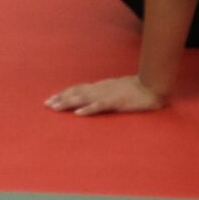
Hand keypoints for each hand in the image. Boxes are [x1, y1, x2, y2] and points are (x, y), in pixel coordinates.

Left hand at [46, 75, 165, 116]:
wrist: (152, 85)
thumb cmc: (137, 88)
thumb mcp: (118, 89)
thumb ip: (106, 92)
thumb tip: (95, 97)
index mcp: (101, 86)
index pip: (79, 88)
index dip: (65, 92)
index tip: (52, 98)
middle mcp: (101, 88)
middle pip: (77, 92)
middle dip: (61, 98)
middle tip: (46, 104)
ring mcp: (107, 94)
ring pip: (84, 98)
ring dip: (68, 102)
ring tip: (55, 108)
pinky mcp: (116, 102)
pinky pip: (99, 106)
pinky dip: (88, 109)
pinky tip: (78, 114)